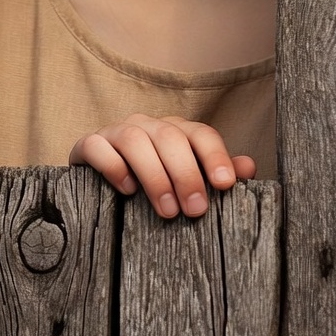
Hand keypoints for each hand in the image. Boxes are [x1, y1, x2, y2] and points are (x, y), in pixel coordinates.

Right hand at [68, 114, 255, 218]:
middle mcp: (146, 125)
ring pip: (134, 139)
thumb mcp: (186, 181)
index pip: (200, 133)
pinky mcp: (87, 145)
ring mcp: (114, 132)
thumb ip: (216, 174)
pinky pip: (97, 146)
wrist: (98, 184)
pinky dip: (114, 166)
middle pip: (169, 135)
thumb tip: (248, 167)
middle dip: (185, 173)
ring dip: (154, 174)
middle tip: (196, 211)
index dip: (214, 155)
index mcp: (175, 131)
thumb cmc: (152, 184)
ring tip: (167, 211)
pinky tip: (127, 190)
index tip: (225, 185)